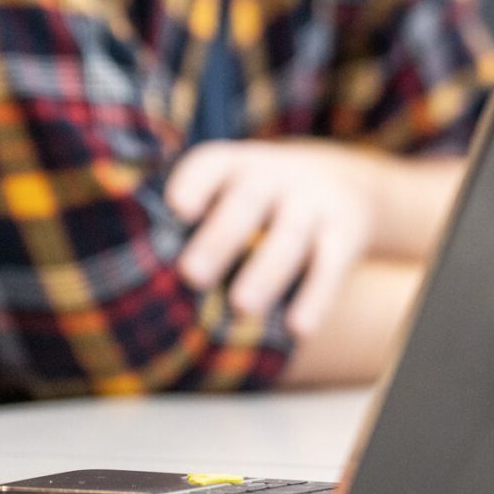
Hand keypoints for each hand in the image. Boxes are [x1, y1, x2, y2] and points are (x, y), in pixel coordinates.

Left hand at [165, 140, 376, 340]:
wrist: (345, 180)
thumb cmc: (259, 199)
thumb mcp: (233, 188)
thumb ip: (197, 219)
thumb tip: (147, 271)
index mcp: (235, 164)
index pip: (210, 165)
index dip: (193, 184)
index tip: (175, 209)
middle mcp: (273, 176)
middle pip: (245, 203)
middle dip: (219, 238)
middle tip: (191, 275)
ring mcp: (312, 202)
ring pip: (289, 237)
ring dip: (264, 273)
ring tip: (240, 307)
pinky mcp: (346, 232)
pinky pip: (331, 266)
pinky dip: (316, 297)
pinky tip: (297, 329)